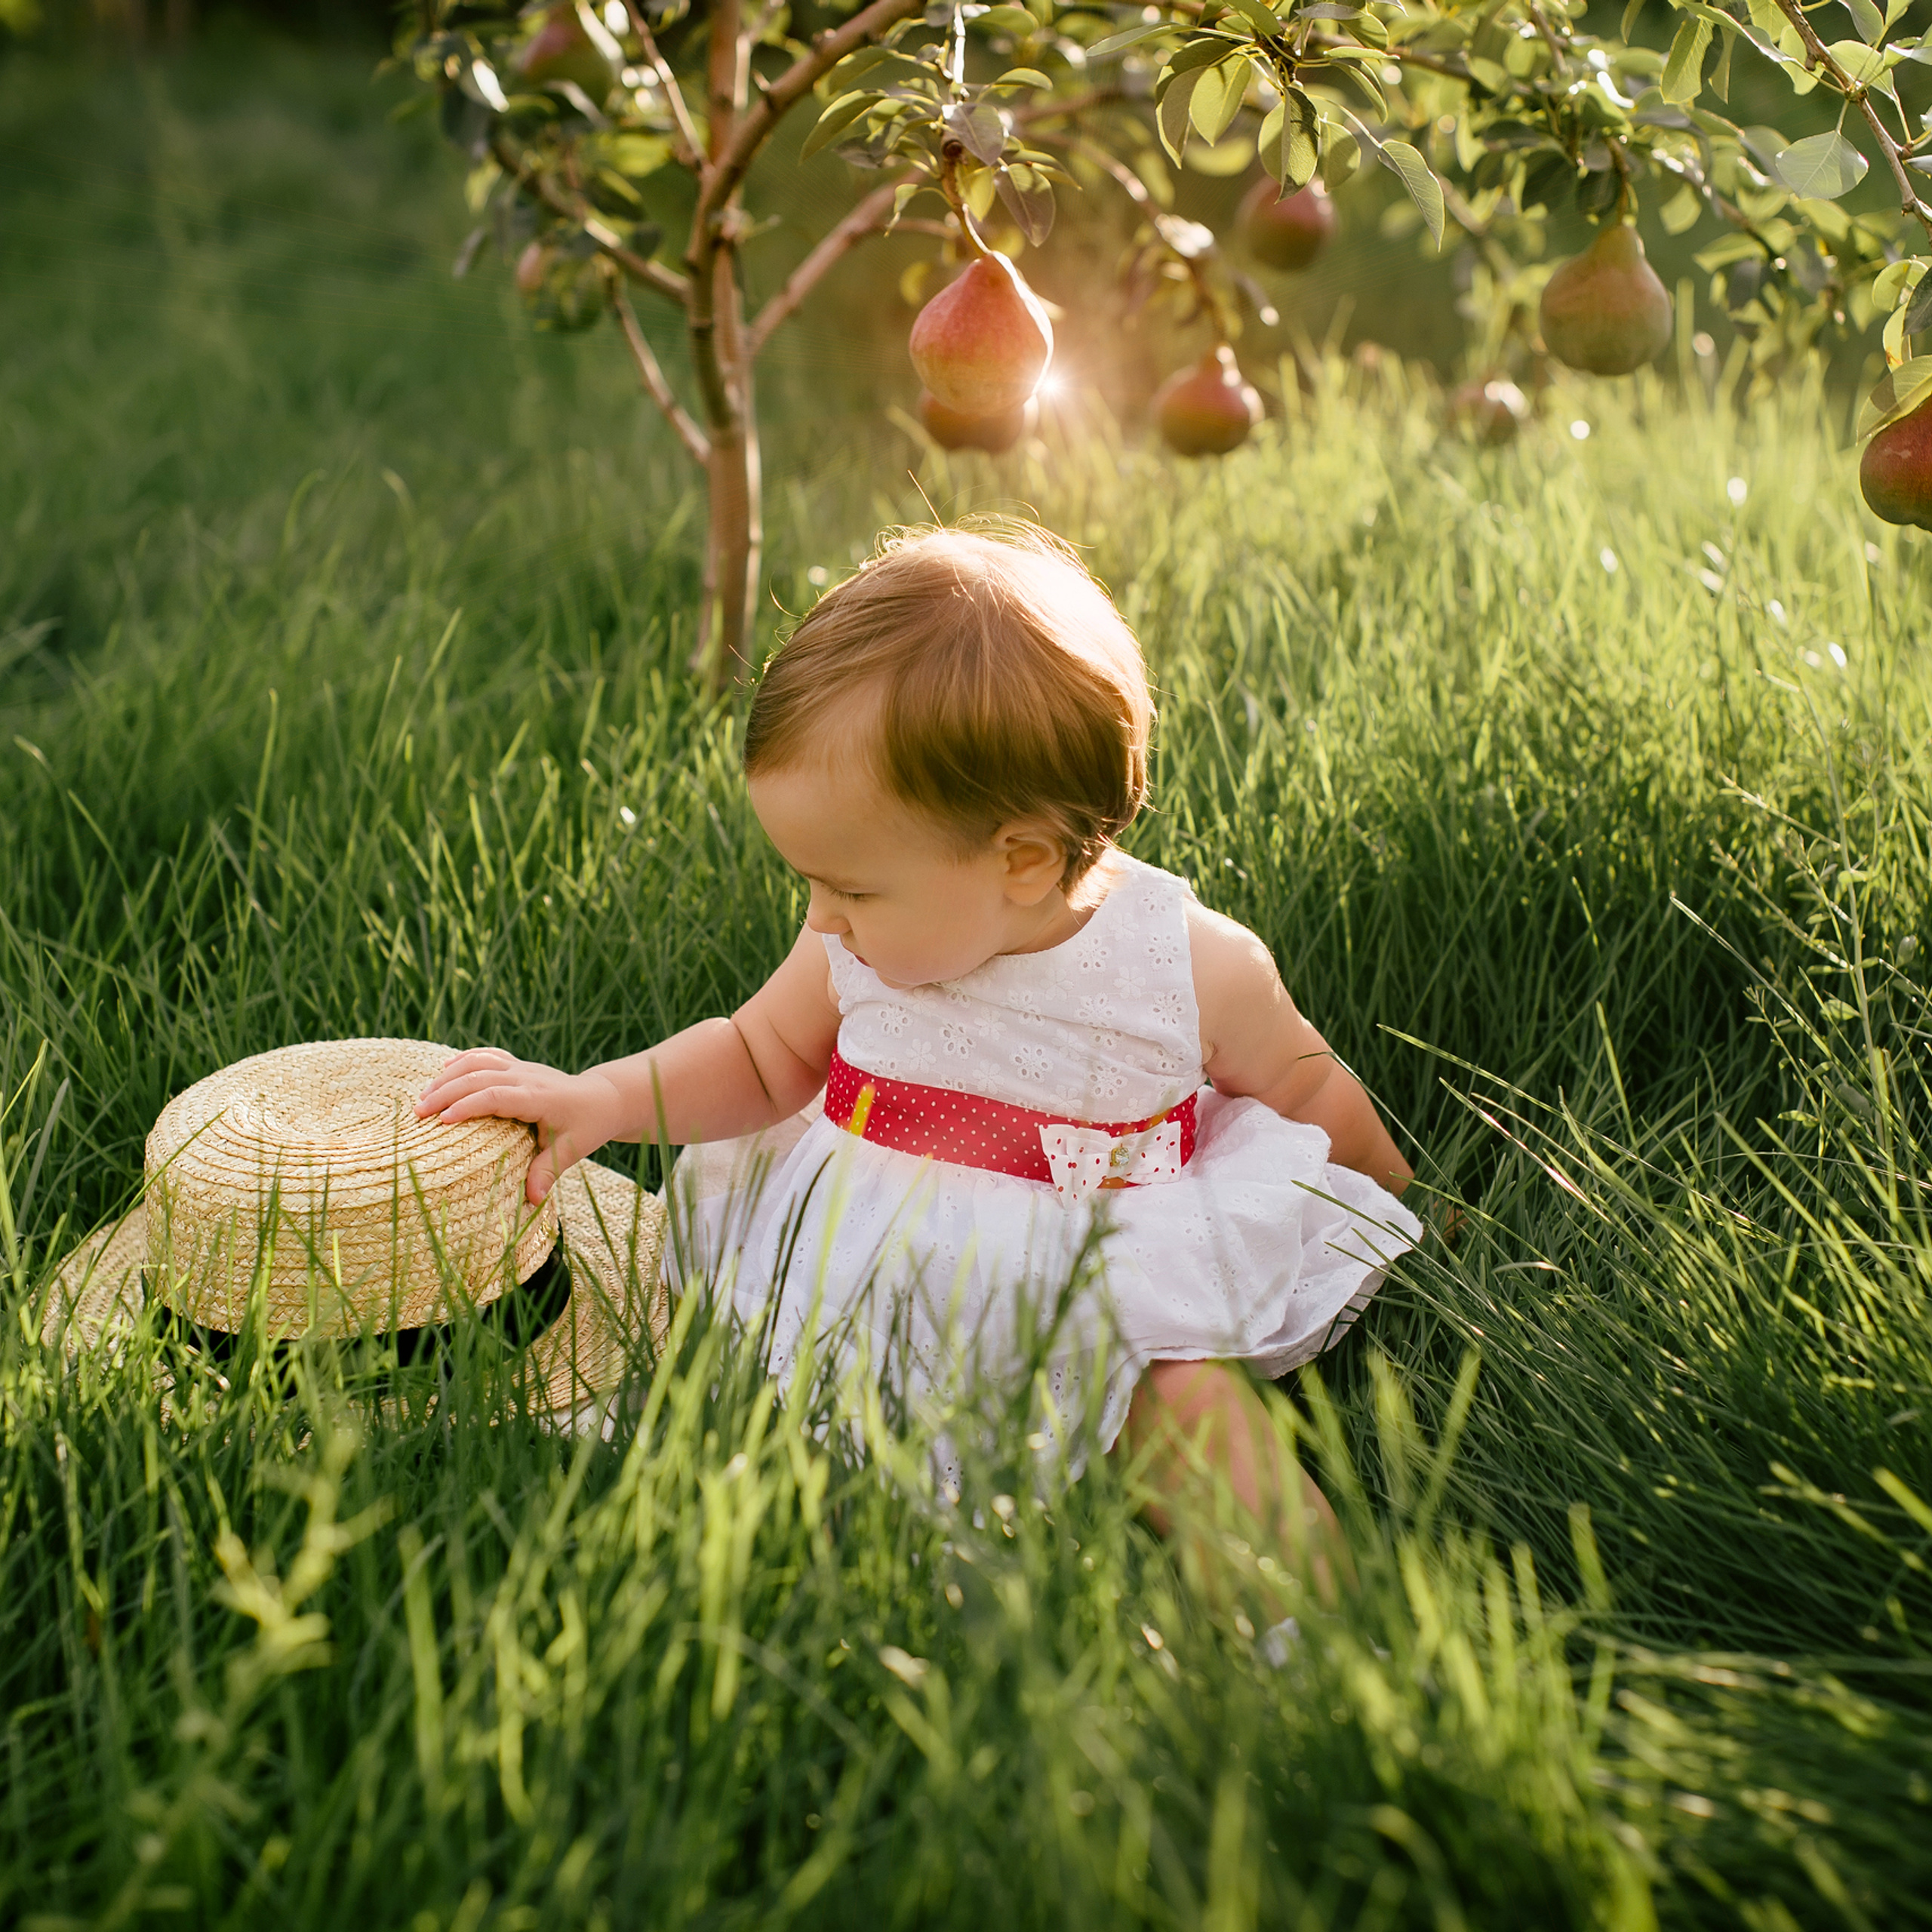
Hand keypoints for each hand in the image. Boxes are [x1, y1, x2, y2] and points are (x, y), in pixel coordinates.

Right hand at [416, 1047, 623, 1203]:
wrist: (604, 1097)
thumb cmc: (588, 1125)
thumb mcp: (572, 1150)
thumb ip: (549, 1171)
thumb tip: (532, 1200)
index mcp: (538, 1097)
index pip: (497, 1095)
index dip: (468, 1105)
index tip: (442, 1120)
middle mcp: (527, 1077)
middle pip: (479, 1076)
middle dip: (446, 1092)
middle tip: (418, 1113)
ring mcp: (521, 1067)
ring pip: (479, 1062)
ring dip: (449, 1076)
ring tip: (423, 1096)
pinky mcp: (518, 1065)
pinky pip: (487, 1055)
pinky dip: (464, 1060)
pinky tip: (444, 1071)